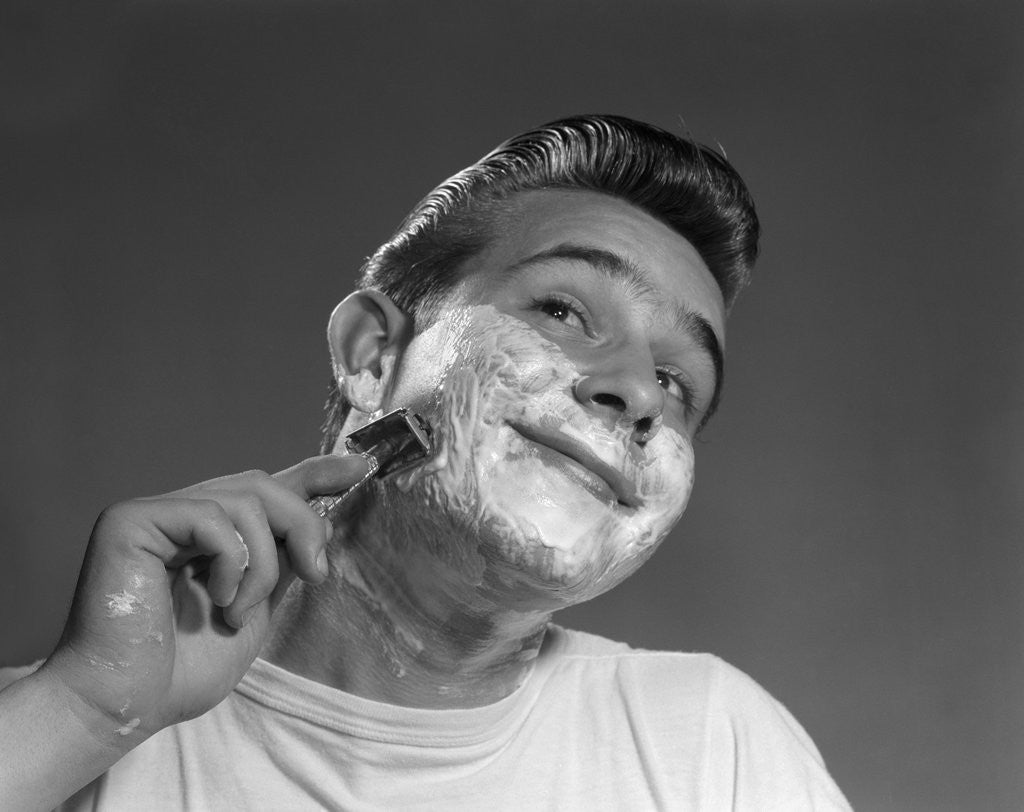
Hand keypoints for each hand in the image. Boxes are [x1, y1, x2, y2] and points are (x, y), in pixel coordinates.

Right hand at [41, 454, 367, 741]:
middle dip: (304, 526)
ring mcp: (155, 513)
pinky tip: (217, 599)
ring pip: (246, 499)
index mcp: (210, 535)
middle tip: (316, 573)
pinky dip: (233, 561)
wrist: (127, 705)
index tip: (360, 467)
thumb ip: (282, 564)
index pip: (268, 487)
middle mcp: (182, 514)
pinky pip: (212, 517)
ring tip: (240, 610)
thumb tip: (321, 526)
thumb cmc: (183, 670)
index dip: (315, 473)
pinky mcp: (131, 520)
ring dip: (265, 562)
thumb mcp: (256, 609)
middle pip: (264, 485)